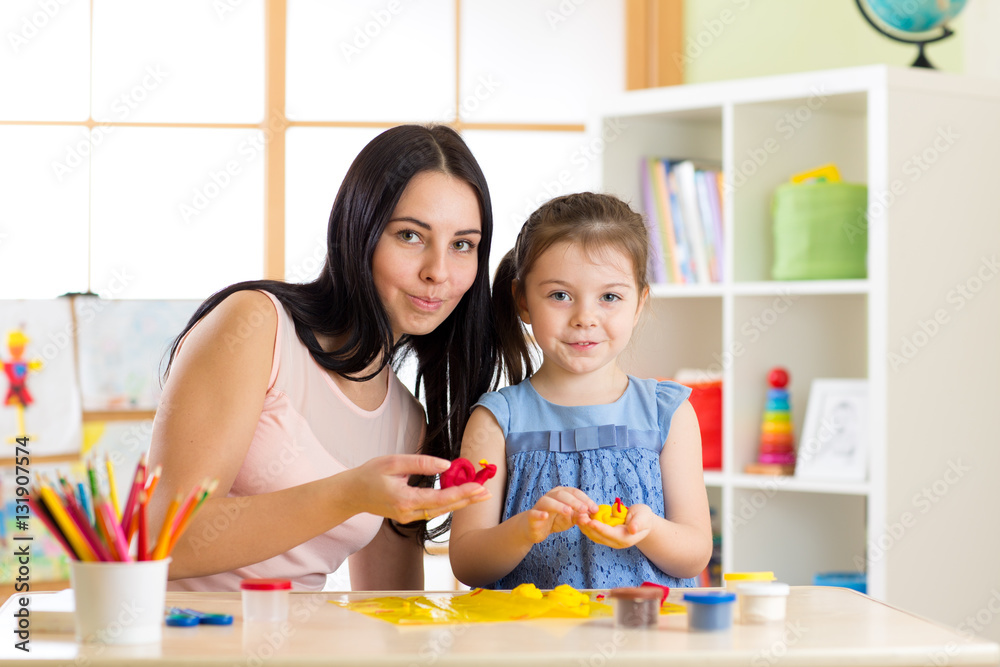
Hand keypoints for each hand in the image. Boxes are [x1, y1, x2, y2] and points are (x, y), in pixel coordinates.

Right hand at [344, 454, 489, 523]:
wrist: (350, 494)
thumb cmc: (369, 474)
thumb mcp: (394, 462)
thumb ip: (421, 463)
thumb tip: (447, 465)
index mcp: (405, 500)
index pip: (440, 498)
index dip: (461, 492)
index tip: (478, 486)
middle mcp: (408, 513)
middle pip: (444, 508)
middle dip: (467, 500)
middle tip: (488, 493)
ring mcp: (408, 517)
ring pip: (440, 511)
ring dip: (460, 503)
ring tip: (479, 494)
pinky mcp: (407, 516)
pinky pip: (432, 510)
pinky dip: (448, 503)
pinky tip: (460, 496)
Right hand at [520, 487, 597, 543]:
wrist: (535, 528)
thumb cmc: (554, 520)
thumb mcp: (570, 519)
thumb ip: (579, 516)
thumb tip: (589, 516)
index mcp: (561, 494)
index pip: (575, 492)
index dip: (585, 500)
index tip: (594, 509)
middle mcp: (550, 496)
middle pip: (562, 494)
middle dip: (575, 501)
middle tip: (584, 509)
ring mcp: (540, 505)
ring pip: (548, 501)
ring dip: (559, 505)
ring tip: (568, 511)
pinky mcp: (532, 516)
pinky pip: (534, 513)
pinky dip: (539, 514)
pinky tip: (545, 516)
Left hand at [577, 503, 653, 548]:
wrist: (641, 522)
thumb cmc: (643, 517)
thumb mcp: (643, 517)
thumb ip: (638, 523)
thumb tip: (633, 529)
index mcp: (626, 538)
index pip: (610, 534)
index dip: (600, 528)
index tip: (590, 521)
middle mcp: (616, 543)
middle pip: (599, 536)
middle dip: (588, 527)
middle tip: (579, 515)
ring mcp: (609, 541)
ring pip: (593, 535)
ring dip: (584, 526)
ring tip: (577, 515)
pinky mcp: (604, 537)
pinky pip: (592, 532)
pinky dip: (585, 525)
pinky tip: (580, 516)